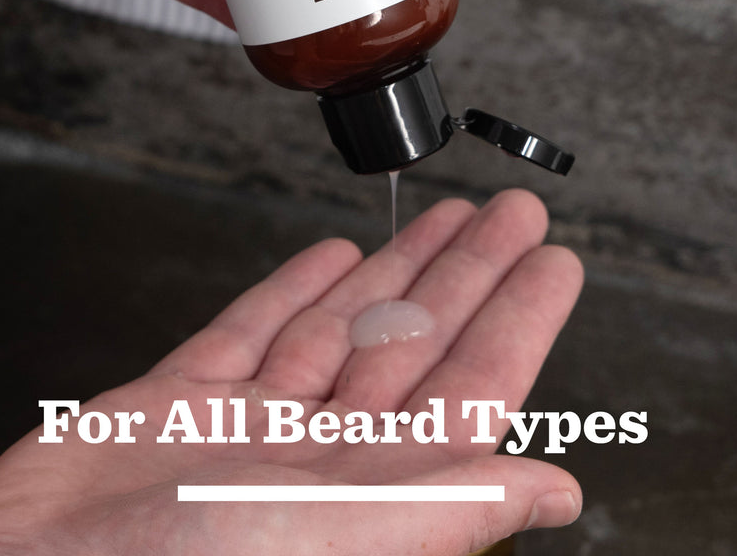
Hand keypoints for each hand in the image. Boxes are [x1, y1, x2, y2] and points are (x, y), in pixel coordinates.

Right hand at [0, 189, 580, 554]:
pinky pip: (253, 331)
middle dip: (467, 271)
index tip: (552, 260)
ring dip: (396, 268)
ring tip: (443, 216)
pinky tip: (331, 256)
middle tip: (512, 213)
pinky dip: (295, 290)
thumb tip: (559, 492)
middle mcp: (317, 456)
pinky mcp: (177, 403)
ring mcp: (248, 425)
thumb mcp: (341, 536)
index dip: (517, 318)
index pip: (469, 385)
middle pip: (414, 339)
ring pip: (344, 324)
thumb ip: (448, 504)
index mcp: (369, 490)